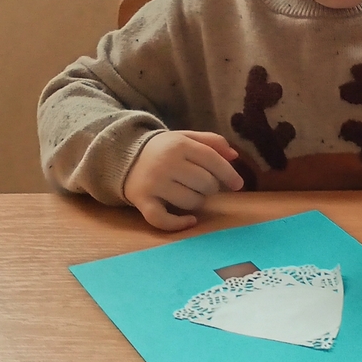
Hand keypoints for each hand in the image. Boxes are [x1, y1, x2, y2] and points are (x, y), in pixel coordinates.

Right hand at [123, 130, 243, 230]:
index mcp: (179, 145)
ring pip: (191, 202)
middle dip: (211, 187)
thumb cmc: (164, 149)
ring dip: (197, 201)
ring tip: (190, 193)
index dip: (229, 173)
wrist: (123, 156)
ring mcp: (153, 184)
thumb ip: (212, 141)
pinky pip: (163, 220)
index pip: (212, 160)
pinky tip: (190, 221)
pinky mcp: (142, 201)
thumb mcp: (186, 137)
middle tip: (203, 184)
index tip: (238, 184)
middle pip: (205, 183)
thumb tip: (234, 156)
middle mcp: (166, 163)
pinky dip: (179, 224)